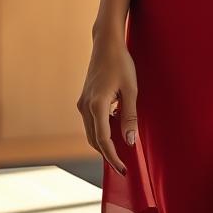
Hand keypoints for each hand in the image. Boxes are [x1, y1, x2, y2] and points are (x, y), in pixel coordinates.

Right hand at [77, 33, 137, 176]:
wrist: (106, 44)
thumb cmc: (122, 63)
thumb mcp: (131, 89)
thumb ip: (130, 116)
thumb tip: (129, 142)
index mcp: (97, 105)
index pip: (103, 140)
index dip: (113, 157)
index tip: (123, 169)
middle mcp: (85, 107)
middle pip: (94, 140)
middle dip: (107, 154)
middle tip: (122, 166)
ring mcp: (82, 103)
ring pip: (91, 132)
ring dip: (103, 144)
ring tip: (119, 152)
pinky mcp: (84, 99)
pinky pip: (91, 122)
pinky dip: (100, 132)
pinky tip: (114, 132)